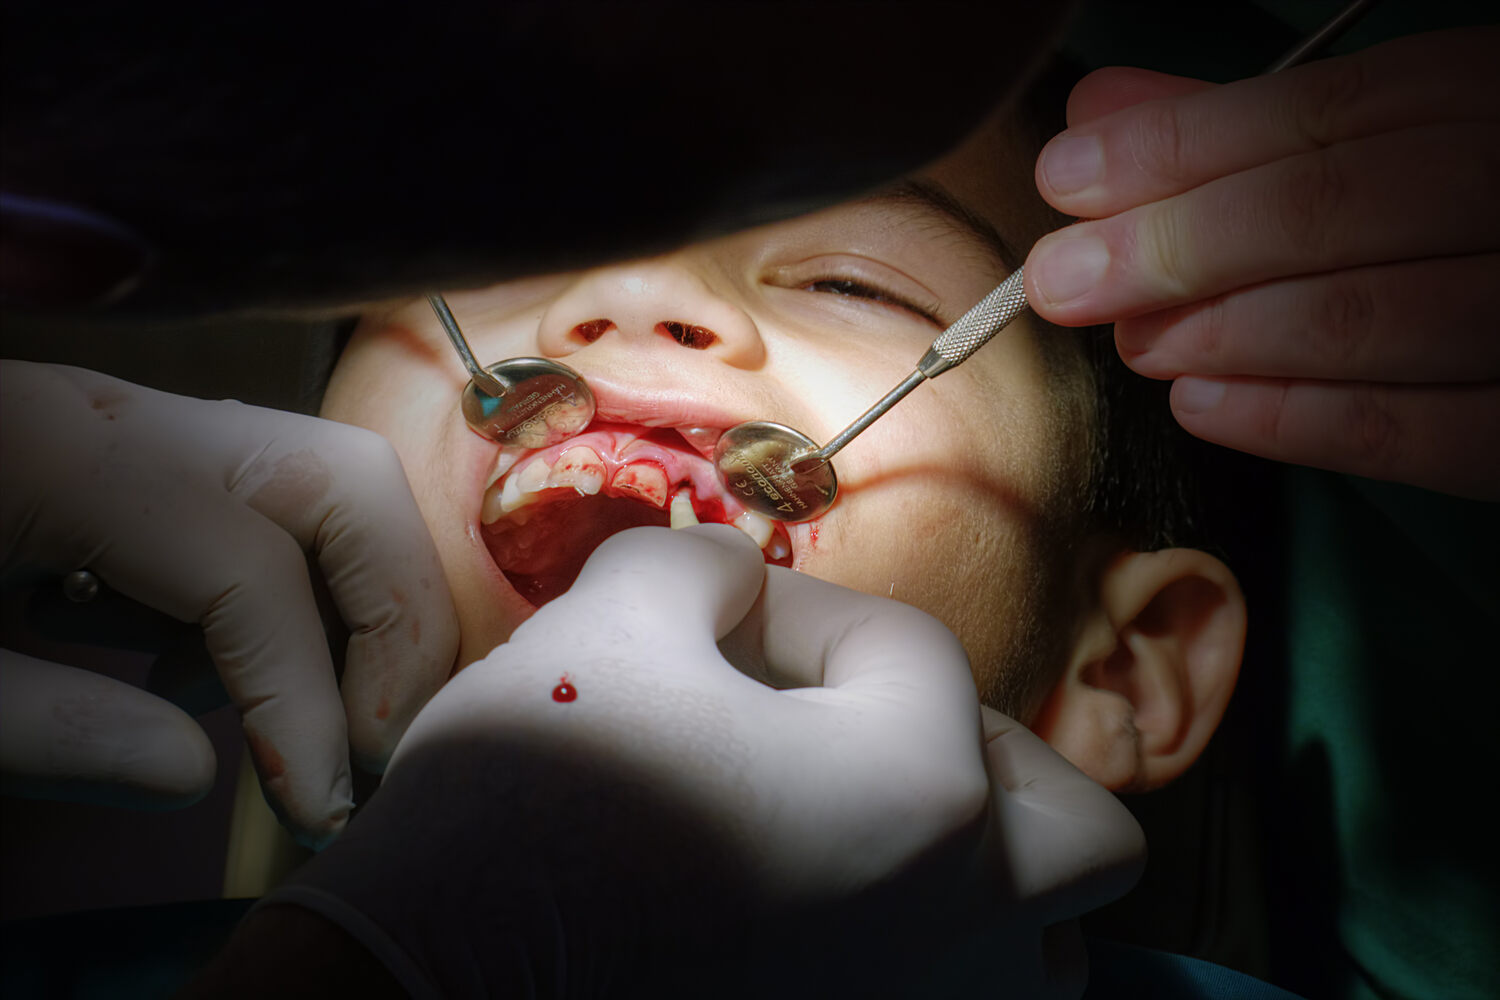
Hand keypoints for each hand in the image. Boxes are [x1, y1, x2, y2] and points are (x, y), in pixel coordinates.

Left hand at [0, 361, 457, 846]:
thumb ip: (41, 723)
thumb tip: (194, 777)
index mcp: (65, 456)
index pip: (250, 568)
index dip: (303, 695)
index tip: (314, 805)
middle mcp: (134, 416)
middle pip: (344, 482)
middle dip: (392, 617)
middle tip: (374, 739)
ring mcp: (150, 425)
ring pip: (335, 481)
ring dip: (368, 597)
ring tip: (336, 712)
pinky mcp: (152, 456)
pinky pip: (281, 505)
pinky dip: (304, 587)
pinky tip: (237, 669)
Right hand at [262, 525, 1141, 996]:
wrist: (429, 983)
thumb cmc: (528, 803)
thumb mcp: (613, 618)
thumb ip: (710, 562)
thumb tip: (742, 587)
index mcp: (920, 791)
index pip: (909, 651)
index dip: (804, 613)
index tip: (718, 624)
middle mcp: (965, 925)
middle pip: (1076, 829)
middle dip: (987, 755)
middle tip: (876, 735)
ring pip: (1050, 949)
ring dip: (991, 881)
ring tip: (887, 845)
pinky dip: (939, 965)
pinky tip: (850, 929)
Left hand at [1025, 27, 1499, 498]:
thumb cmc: (1458, 204)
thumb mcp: (1382, 132)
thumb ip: (1245, 126)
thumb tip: (1100, 113)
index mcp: (1494, 95)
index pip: (1323, 113)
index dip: (1177, 148)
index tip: (1065, 180)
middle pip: (1337, 208)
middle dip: (1175, 246)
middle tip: (1066, 281)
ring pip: (1372, 320)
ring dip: (1224, 333)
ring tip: (1134, 342)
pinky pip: (1419, 432)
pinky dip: (1295, 420)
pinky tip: (1200, 405)